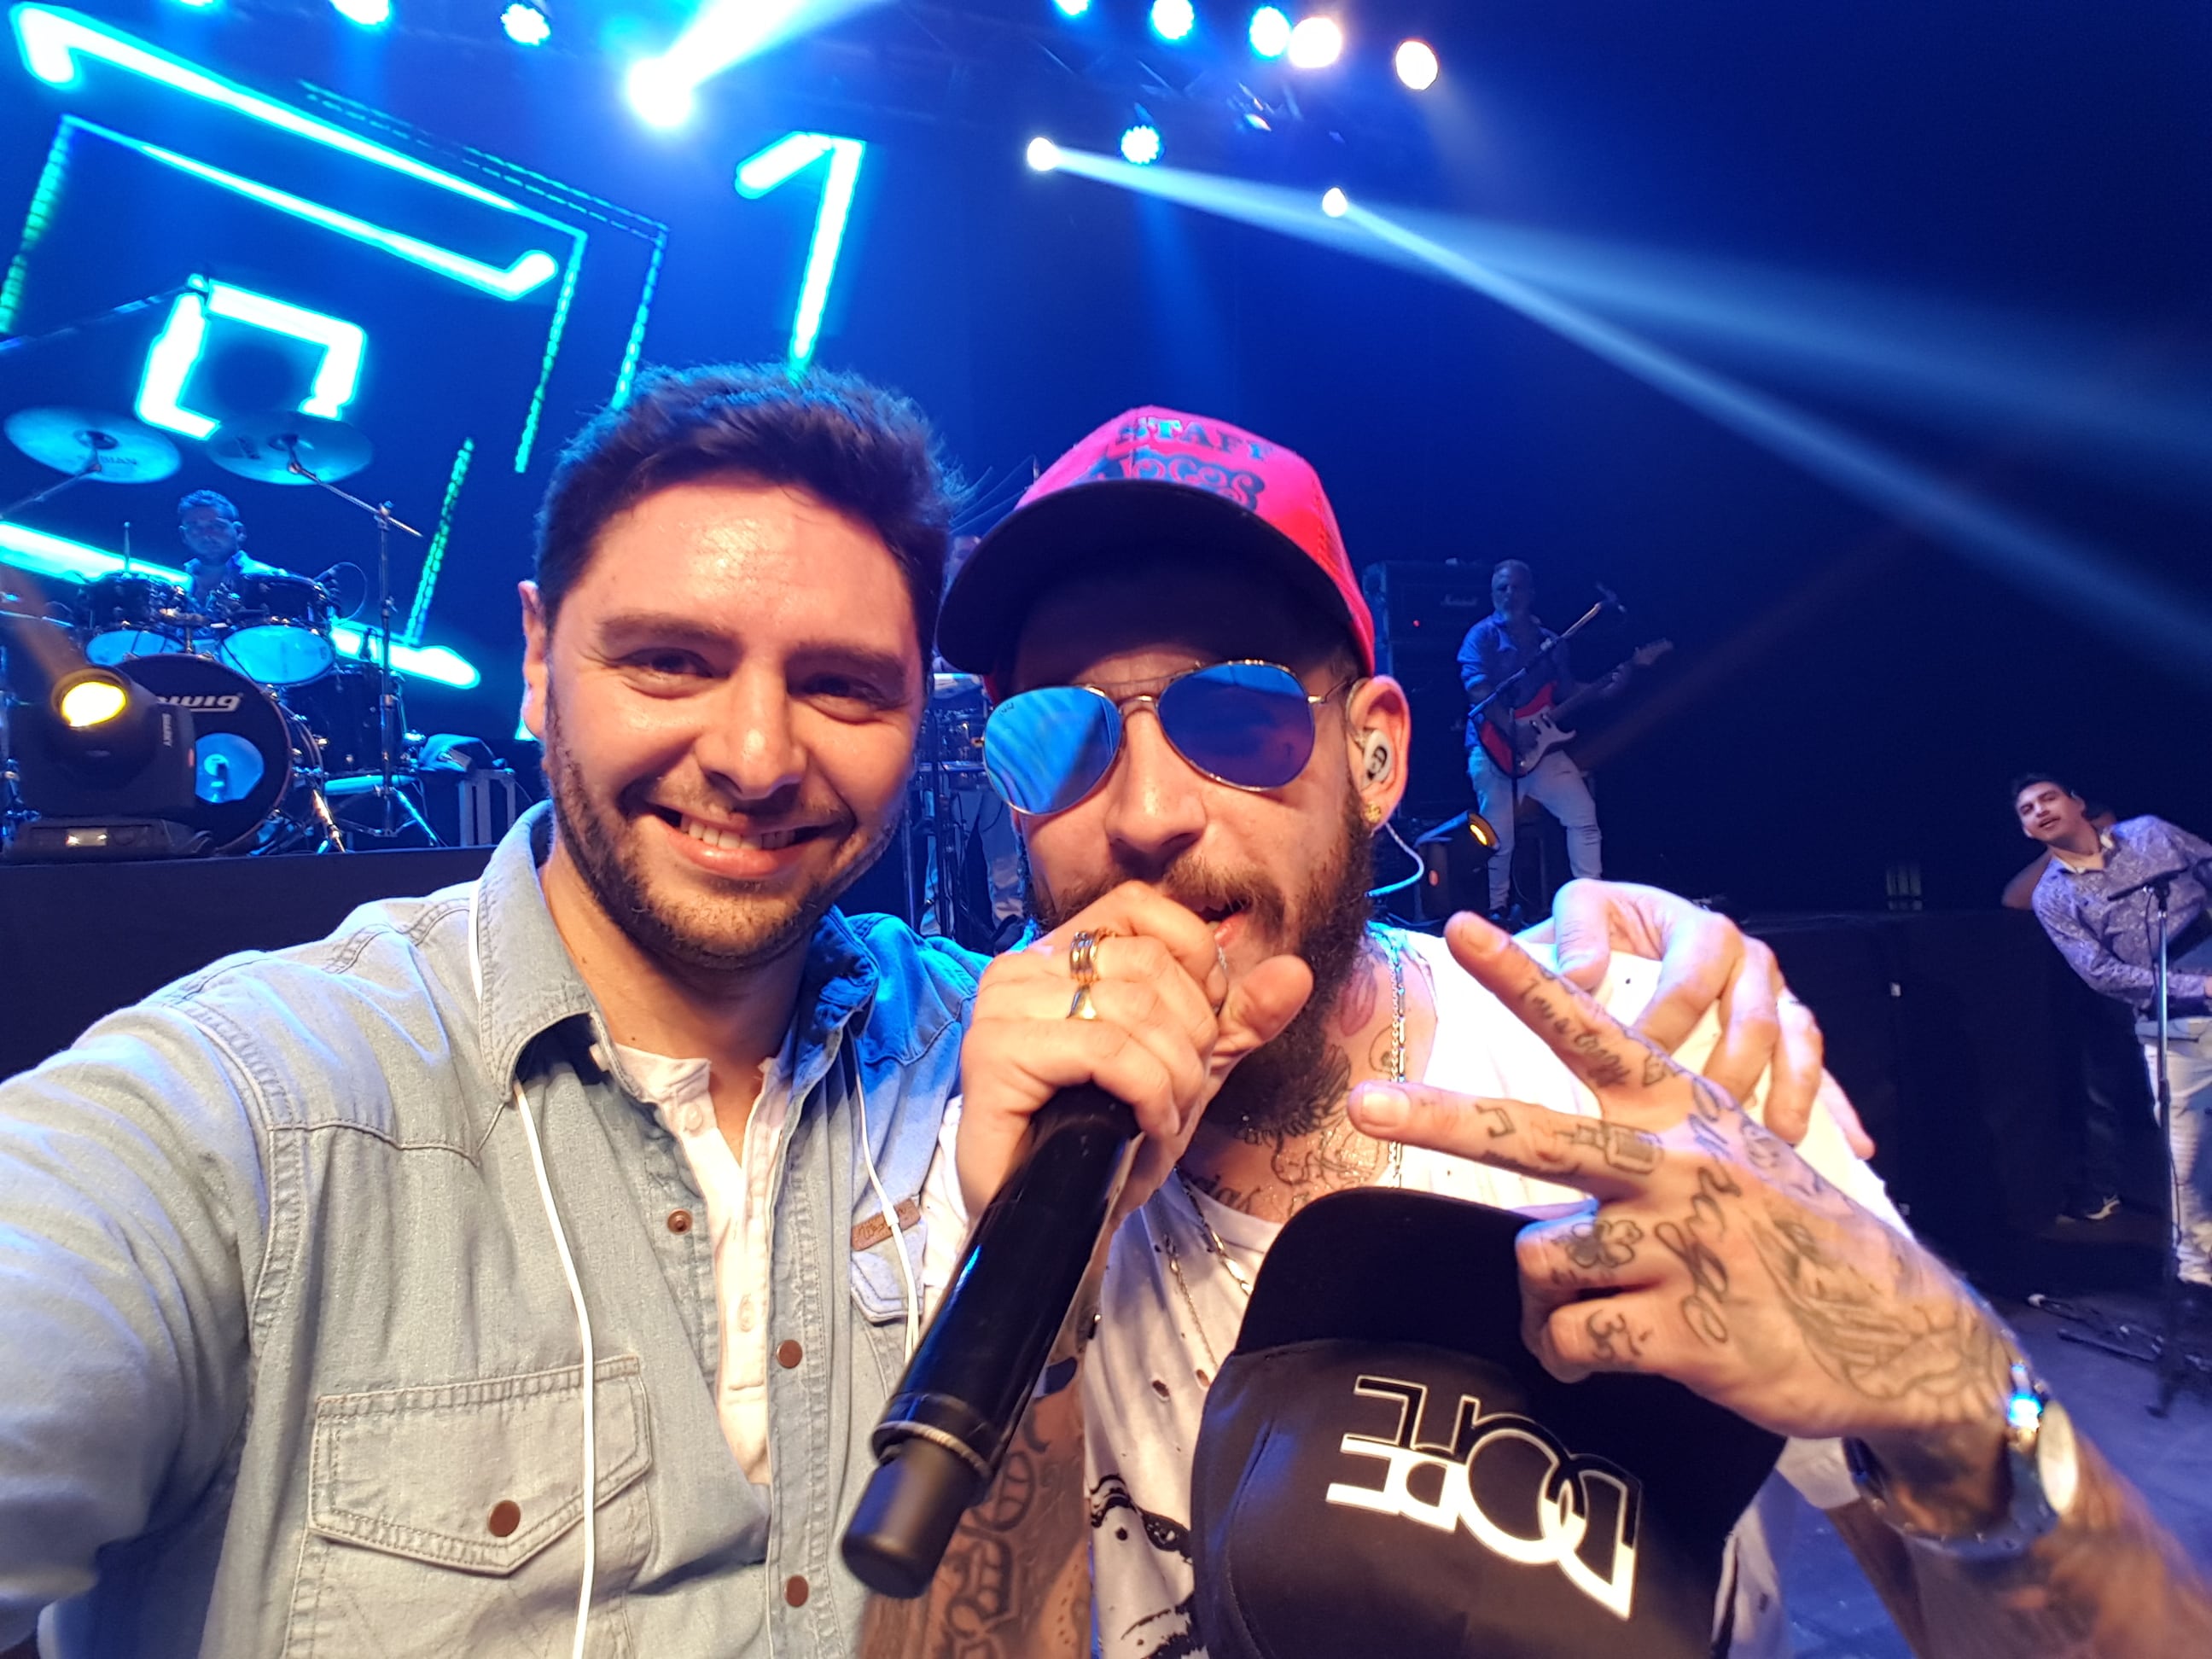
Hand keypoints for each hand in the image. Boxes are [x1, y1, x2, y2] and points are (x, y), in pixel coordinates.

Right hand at [956, 884, 1310, 1222]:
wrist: (1057, 1218)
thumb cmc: (1108, 1140)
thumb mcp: (1187, 1070)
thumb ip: (1239, 1019)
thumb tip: (1296, 971)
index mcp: (1061, 952)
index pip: (1142, 907)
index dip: (1195, 965)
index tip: (1201, 1032)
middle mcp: (1024, 966)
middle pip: (1148, 964)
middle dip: (1191, 1039)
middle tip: (1181, 1096)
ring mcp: (1004, 1006)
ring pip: (1132, 1007)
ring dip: (1173, 1076)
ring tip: (1164, 1119)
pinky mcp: (995, 1052)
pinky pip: (1105, 1051)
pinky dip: (1147, 1094)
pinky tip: (1147, 1128)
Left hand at [1346, 914, 2009, 1445]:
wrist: (1907, 1338)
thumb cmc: (1796, 1242)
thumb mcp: (1739, 1157)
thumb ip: (1648, 1140)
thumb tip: (1555, 1159)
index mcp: (1684, 1110)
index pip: (1590, 1030)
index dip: (1522, 980)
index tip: (1460, 930)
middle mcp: (1675, 1164)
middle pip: (1531, 1136)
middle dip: (1440, 1117)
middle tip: (1362, 1103)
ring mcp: (1679, 1245)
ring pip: (1539, 1259)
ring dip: (1548, 1299)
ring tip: (1595, 1309)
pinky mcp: (1683, 1328)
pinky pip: (1572, 1336)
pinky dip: (1571, 1353)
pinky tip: (1610, 1353)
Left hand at [1527, 879, 1873, 1156]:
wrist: (1622, 945)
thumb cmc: (1605, 934)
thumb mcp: (1583, 911)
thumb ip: (1578, 932)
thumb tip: (1579, 972)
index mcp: (1701, 931)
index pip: (1692, 983)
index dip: (1666, 1028)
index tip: (1636, 1072)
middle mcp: (1749, 961)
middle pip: (1753, 1020)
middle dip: (1727, 1073)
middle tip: (1701, 1125)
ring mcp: (1777, 997)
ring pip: (1796, 1043)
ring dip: (1789, 1093)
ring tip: (1775, 1142)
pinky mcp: (1791, 1032)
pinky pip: (1820, 1067)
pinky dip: (1836, 1107)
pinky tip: (1853, 1147)